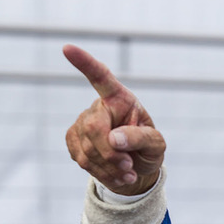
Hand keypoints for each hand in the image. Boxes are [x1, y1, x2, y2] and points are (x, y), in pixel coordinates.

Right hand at [63, 44, 165, 195]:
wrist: (135, 168)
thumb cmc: (148, 149)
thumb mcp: (156, 144)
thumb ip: (141, 138)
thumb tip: (113, 139)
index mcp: (120, 98)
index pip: (101, 77)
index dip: (85, 63)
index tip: (67, 48)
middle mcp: (98, 107)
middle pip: (94, 129)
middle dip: (111, 154)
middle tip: (129, 167)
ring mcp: (82, 123)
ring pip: (88, 150)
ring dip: (110, 168)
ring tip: (127, 173)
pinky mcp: (73, 140)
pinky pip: (82, 160)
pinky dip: (101, 173)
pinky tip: (115, 175)